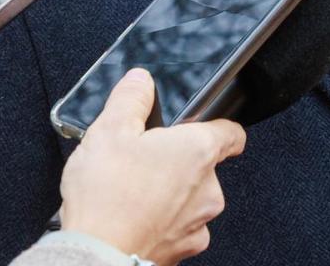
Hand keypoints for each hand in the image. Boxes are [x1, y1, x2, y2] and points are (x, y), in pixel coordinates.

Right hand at [59, 69, 245, 265]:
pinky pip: (178, 229)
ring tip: (133, 192)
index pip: (232, 134)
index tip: (207, 126)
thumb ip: (130, 98)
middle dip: (178, 163)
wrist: (96, 255)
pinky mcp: (182, 251)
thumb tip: (140, 81)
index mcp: (199, 152)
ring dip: (170, 195)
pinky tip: (133, 217)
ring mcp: (197, 224)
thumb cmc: (106, 197)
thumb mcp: (109, 130)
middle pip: (205, 167)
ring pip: (191, 200)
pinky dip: (161, 223)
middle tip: (144, 161)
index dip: (220, 126)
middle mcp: (208, 189)